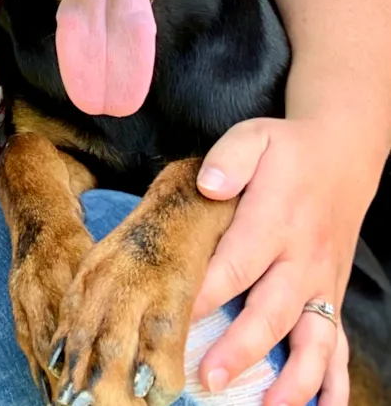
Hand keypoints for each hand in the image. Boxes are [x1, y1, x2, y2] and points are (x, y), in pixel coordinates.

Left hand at [192, 117, 370, 405]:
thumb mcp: (254, 137)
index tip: (175, 318)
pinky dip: (334, 381)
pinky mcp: (333, 296)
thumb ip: (229, 159)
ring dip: (293, 379)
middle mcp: (301, 259)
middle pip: (270, 311)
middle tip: (208, 379)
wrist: (341, 156)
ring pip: (312, 339)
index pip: (235, 264)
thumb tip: (208, 184)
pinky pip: (339, 345)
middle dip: (240, 350)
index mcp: (274, 221)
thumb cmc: (286, 152)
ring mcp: (322, 282)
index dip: (205, 293)